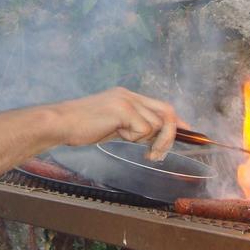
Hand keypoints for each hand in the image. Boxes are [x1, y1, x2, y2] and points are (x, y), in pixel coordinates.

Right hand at [54, 87, 184, 161]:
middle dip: (169, 135)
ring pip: (155, 124)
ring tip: (123, 138)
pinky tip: (116, 133)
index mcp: (127, 96)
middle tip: (156, 154)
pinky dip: (133, 137)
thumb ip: (132, 126)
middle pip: (166, 111)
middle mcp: (129, 95)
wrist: (61, 122)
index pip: (160, 106)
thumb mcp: (112, 125)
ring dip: (144, 139)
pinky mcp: (123, 109)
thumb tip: (152, 136)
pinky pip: (143, 129)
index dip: (176, 121)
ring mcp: (127, 100)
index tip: (189, 132)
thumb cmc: (81, 127)